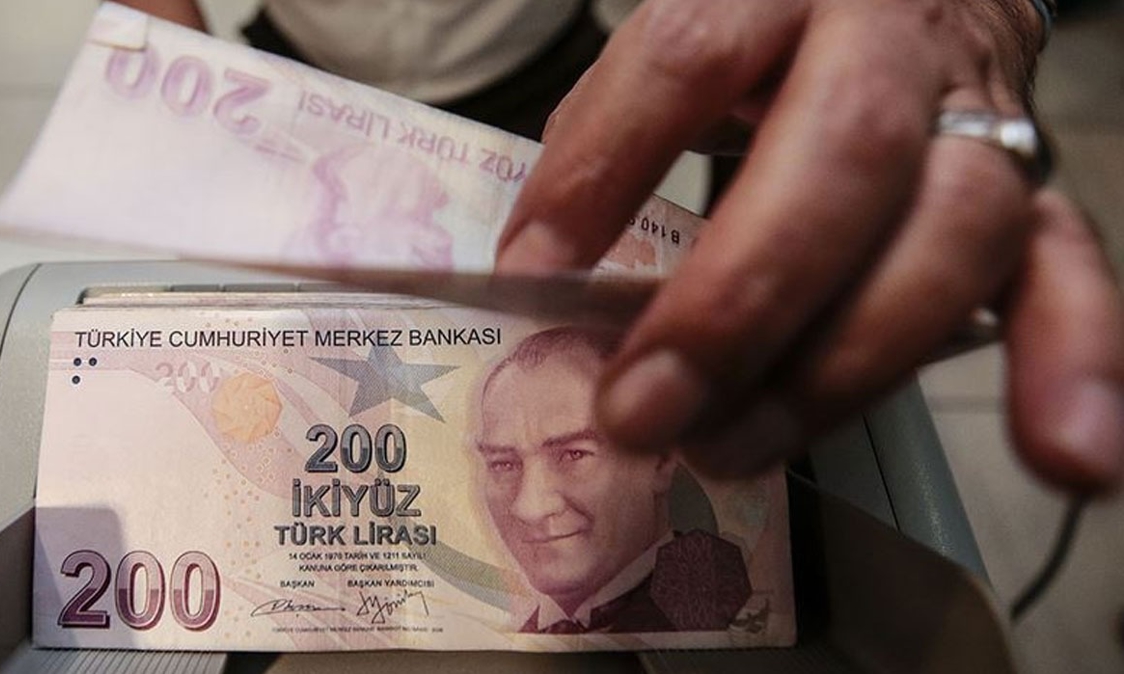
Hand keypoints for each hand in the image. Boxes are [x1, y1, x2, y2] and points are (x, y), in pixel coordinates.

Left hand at [495, 0, 1123, 494]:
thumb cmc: (773, 32)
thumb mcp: (689, 40)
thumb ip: (619, 134)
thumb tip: (547, 277)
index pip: (689, 58)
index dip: (604, 168)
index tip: (532, 273)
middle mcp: (895, 36)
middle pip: (839, 158)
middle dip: (736, 305)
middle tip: (640, 411)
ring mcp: (980, 117)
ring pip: (946, 238)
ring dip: (839, 370)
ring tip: (729, 452)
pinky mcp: (1031, 193)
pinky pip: (1064, 276)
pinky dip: (1067, 366)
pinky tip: (1066, 455)